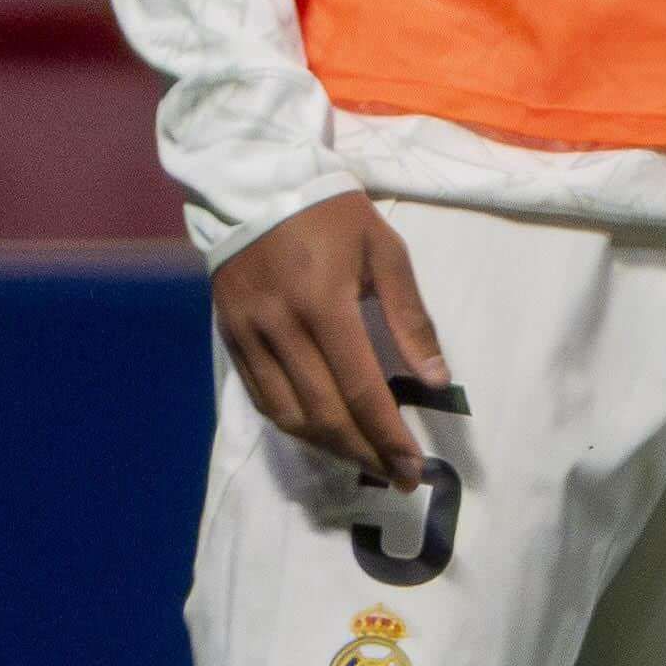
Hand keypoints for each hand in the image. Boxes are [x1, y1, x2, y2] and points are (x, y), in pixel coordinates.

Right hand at [209, 190, 456, 488]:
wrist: (254, 188)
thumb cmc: (333, 216)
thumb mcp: (386, 252)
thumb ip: (410, 317)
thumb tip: (435, 379)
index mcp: (324, 305)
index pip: (360, 389)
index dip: (387, 434)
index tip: (414, 466)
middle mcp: (281, 329)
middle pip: (323, 413)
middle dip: (364, 452)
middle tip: (398, 477)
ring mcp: (249, 337)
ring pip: (288, 414)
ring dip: (329, 447)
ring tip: (366, 461)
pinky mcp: (230, 339)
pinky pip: (261, 398)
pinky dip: (294, 424)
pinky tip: (323, 435)